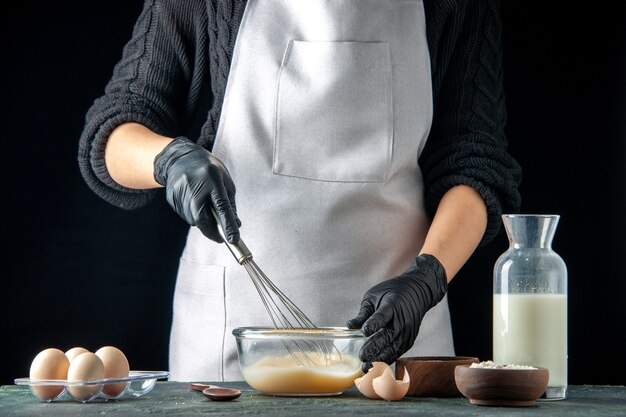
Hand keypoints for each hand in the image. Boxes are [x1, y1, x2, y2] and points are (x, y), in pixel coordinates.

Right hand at [153, 137, 240, 242]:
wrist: (182, 158)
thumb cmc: (209, 170)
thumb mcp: (225, 182)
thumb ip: (229, 205)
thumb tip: (235, 226)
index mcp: (211, 177)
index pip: (221, 206)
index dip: (228, 224)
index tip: (234, 239)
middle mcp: (193, 184)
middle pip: (202, 218)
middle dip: (212, 231)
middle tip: (220, 237)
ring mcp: (179, 191)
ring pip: (193, 219)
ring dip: (203, 222)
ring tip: (206, 208)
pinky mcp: (172, 197)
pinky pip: (185, 215)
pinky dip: (193, 215)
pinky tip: (195, 202)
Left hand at [347, 254, 447, 371]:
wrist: (418, 293)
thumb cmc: (392, 293)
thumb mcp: (374, 296)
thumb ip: (363, 313)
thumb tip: (349, 326)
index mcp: (392, 306)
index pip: (383, 316)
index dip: (374, 324)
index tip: (365, 331)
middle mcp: (401, 321)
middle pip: (388, 336)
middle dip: (375, 347)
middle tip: (362, 356)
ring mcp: (407, 332)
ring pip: (393, 348)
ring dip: (380, 358)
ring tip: (366, 367)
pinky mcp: (409, 341)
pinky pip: (397, 353)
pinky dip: (387, 360)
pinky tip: (375, 367)